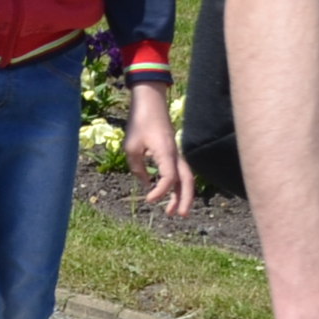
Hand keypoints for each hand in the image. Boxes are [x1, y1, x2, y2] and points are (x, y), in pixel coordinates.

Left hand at [128, 85, 194, 215]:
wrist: (150, 102)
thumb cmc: (139, 122)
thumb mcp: (131, 146)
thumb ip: (137, 167)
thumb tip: (145, 183)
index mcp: (166, 153)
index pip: (170, 178)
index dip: (161, 191)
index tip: (149, 200)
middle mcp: (176, 155)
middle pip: (187, 181)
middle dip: (185, 200)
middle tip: (178, 216)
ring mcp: (177, 153)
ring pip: (186, 178)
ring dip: (183, 195)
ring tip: (175, 212)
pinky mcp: (173, 152)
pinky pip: (181, 172)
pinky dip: (179, 185)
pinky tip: (170, 194)